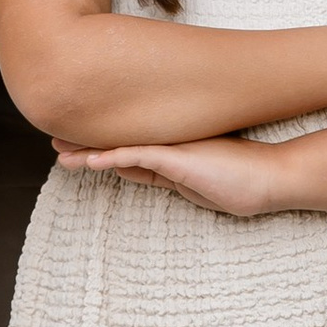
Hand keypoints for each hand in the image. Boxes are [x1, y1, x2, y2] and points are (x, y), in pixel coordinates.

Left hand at [53, 135, 282, 218]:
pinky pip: (138, 157)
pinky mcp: (179, 159)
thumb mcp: (198, 186)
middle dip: (85, 145)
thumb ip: (174, 180)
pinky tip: (89, 162)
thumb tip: (150, 179)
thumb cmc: (241, 184)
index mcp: (172, 154)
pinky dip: (111, 159)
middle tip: (56, 140)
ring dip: (87, 152)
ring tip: (59, 151)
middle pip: (118, 144)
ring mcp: (173, 149)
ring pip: (121, 147)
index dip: (101, 151)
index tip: (77, 149)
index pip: (129, 153)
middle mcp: (168, 145)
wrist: (270, 179)